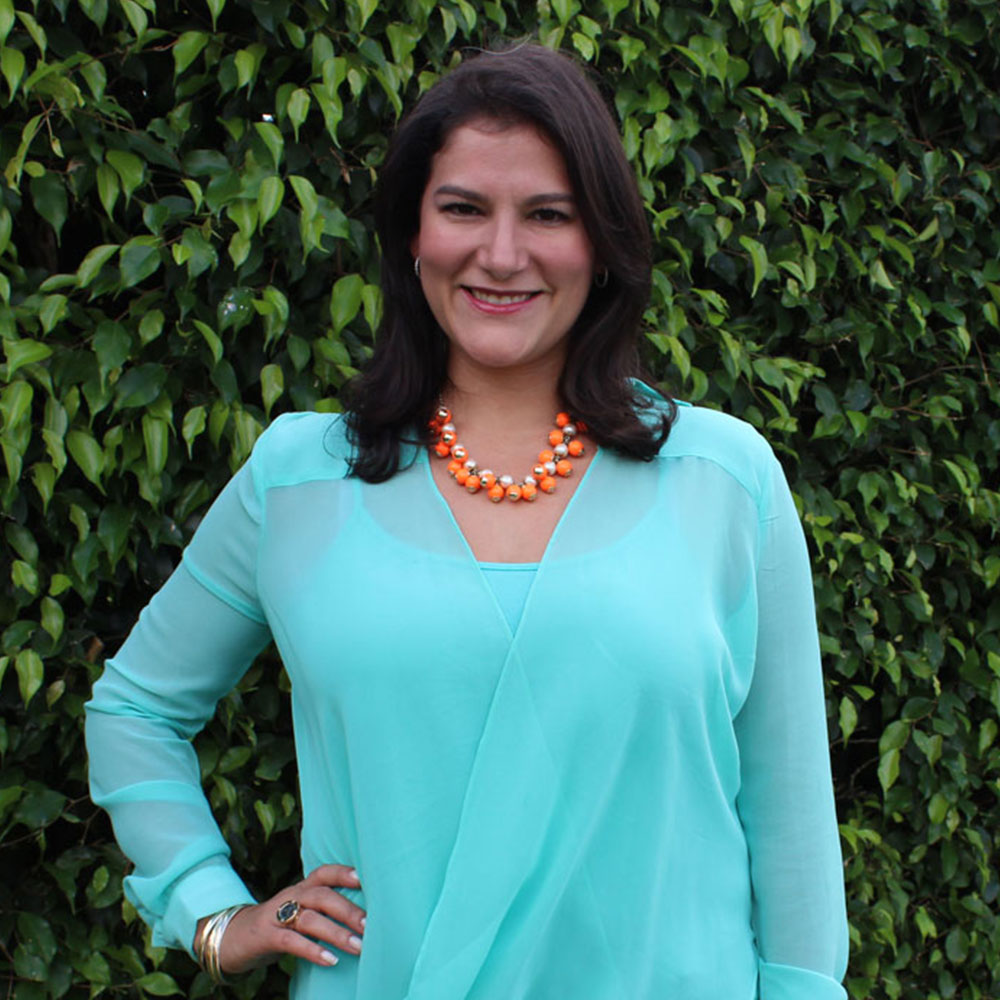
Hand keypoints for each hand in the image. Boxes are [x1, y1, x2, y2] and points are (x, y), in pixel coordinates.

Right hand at [197, 864, 366, 973]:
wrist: (230, 938)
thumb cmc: (276, 926)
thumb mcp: (298, 913)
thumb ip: (322, 912)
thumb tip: (361, 921)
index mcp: (301, 888)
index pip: (324, 873)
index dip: (344, 873)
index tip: (366, 879)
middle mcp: (290, 896)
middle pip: (322, 896)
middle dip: (348, 909)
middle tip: (370, 925)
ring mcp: (276, 915)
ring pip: (309, 918)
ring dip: (336, 932)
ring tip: (358, 946)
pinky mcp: (265, 937)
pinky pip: (291, 941)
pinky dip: (312, 949)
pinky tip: (330, 960)